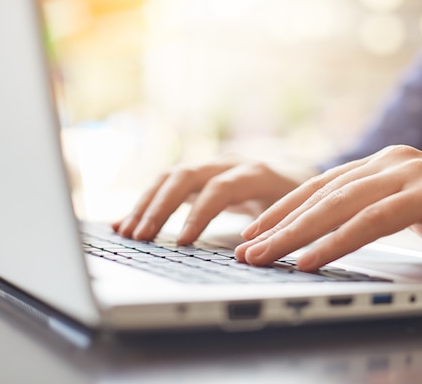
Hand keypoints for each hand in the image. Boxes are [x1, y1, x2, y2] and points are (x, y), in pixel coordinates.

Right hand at [113, 153, 317, 243]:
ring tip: (126, 233)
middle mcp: (229, 163)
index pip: (221, 188)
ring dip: (146, 204)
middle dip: (160, 207)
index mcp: (256, 173)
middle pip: (186, 176)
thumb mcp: (292, 217)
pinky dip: (146, 203)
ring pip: (170, 178)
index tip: (182, 242)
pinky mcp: (199, 176)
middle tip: (141, 237)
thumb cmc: (296, 202)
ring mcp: (211, 166)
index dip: (199, 214)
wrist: (297, 175)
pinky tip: (125, 223)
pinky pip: (167, 184)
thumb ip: (272, 232)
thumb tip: (246, 257)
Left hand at [235, 145, 421, 271]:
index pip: (320, 187)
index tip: (253, 232)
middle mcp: (391, 161)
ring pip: (338, 204)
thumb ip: (376, 211)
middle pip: (320, 194)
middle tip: (245, 248)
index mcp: (382, 165)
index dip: (283, 210)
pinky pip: (372, 220)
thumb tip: (336, 230)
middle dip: (278, 224)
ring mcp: (410, 172)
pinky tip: (310, 260)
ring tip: (264, 255)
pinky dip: (337, 241)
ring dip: (296, 234)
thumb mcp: (411, 212)